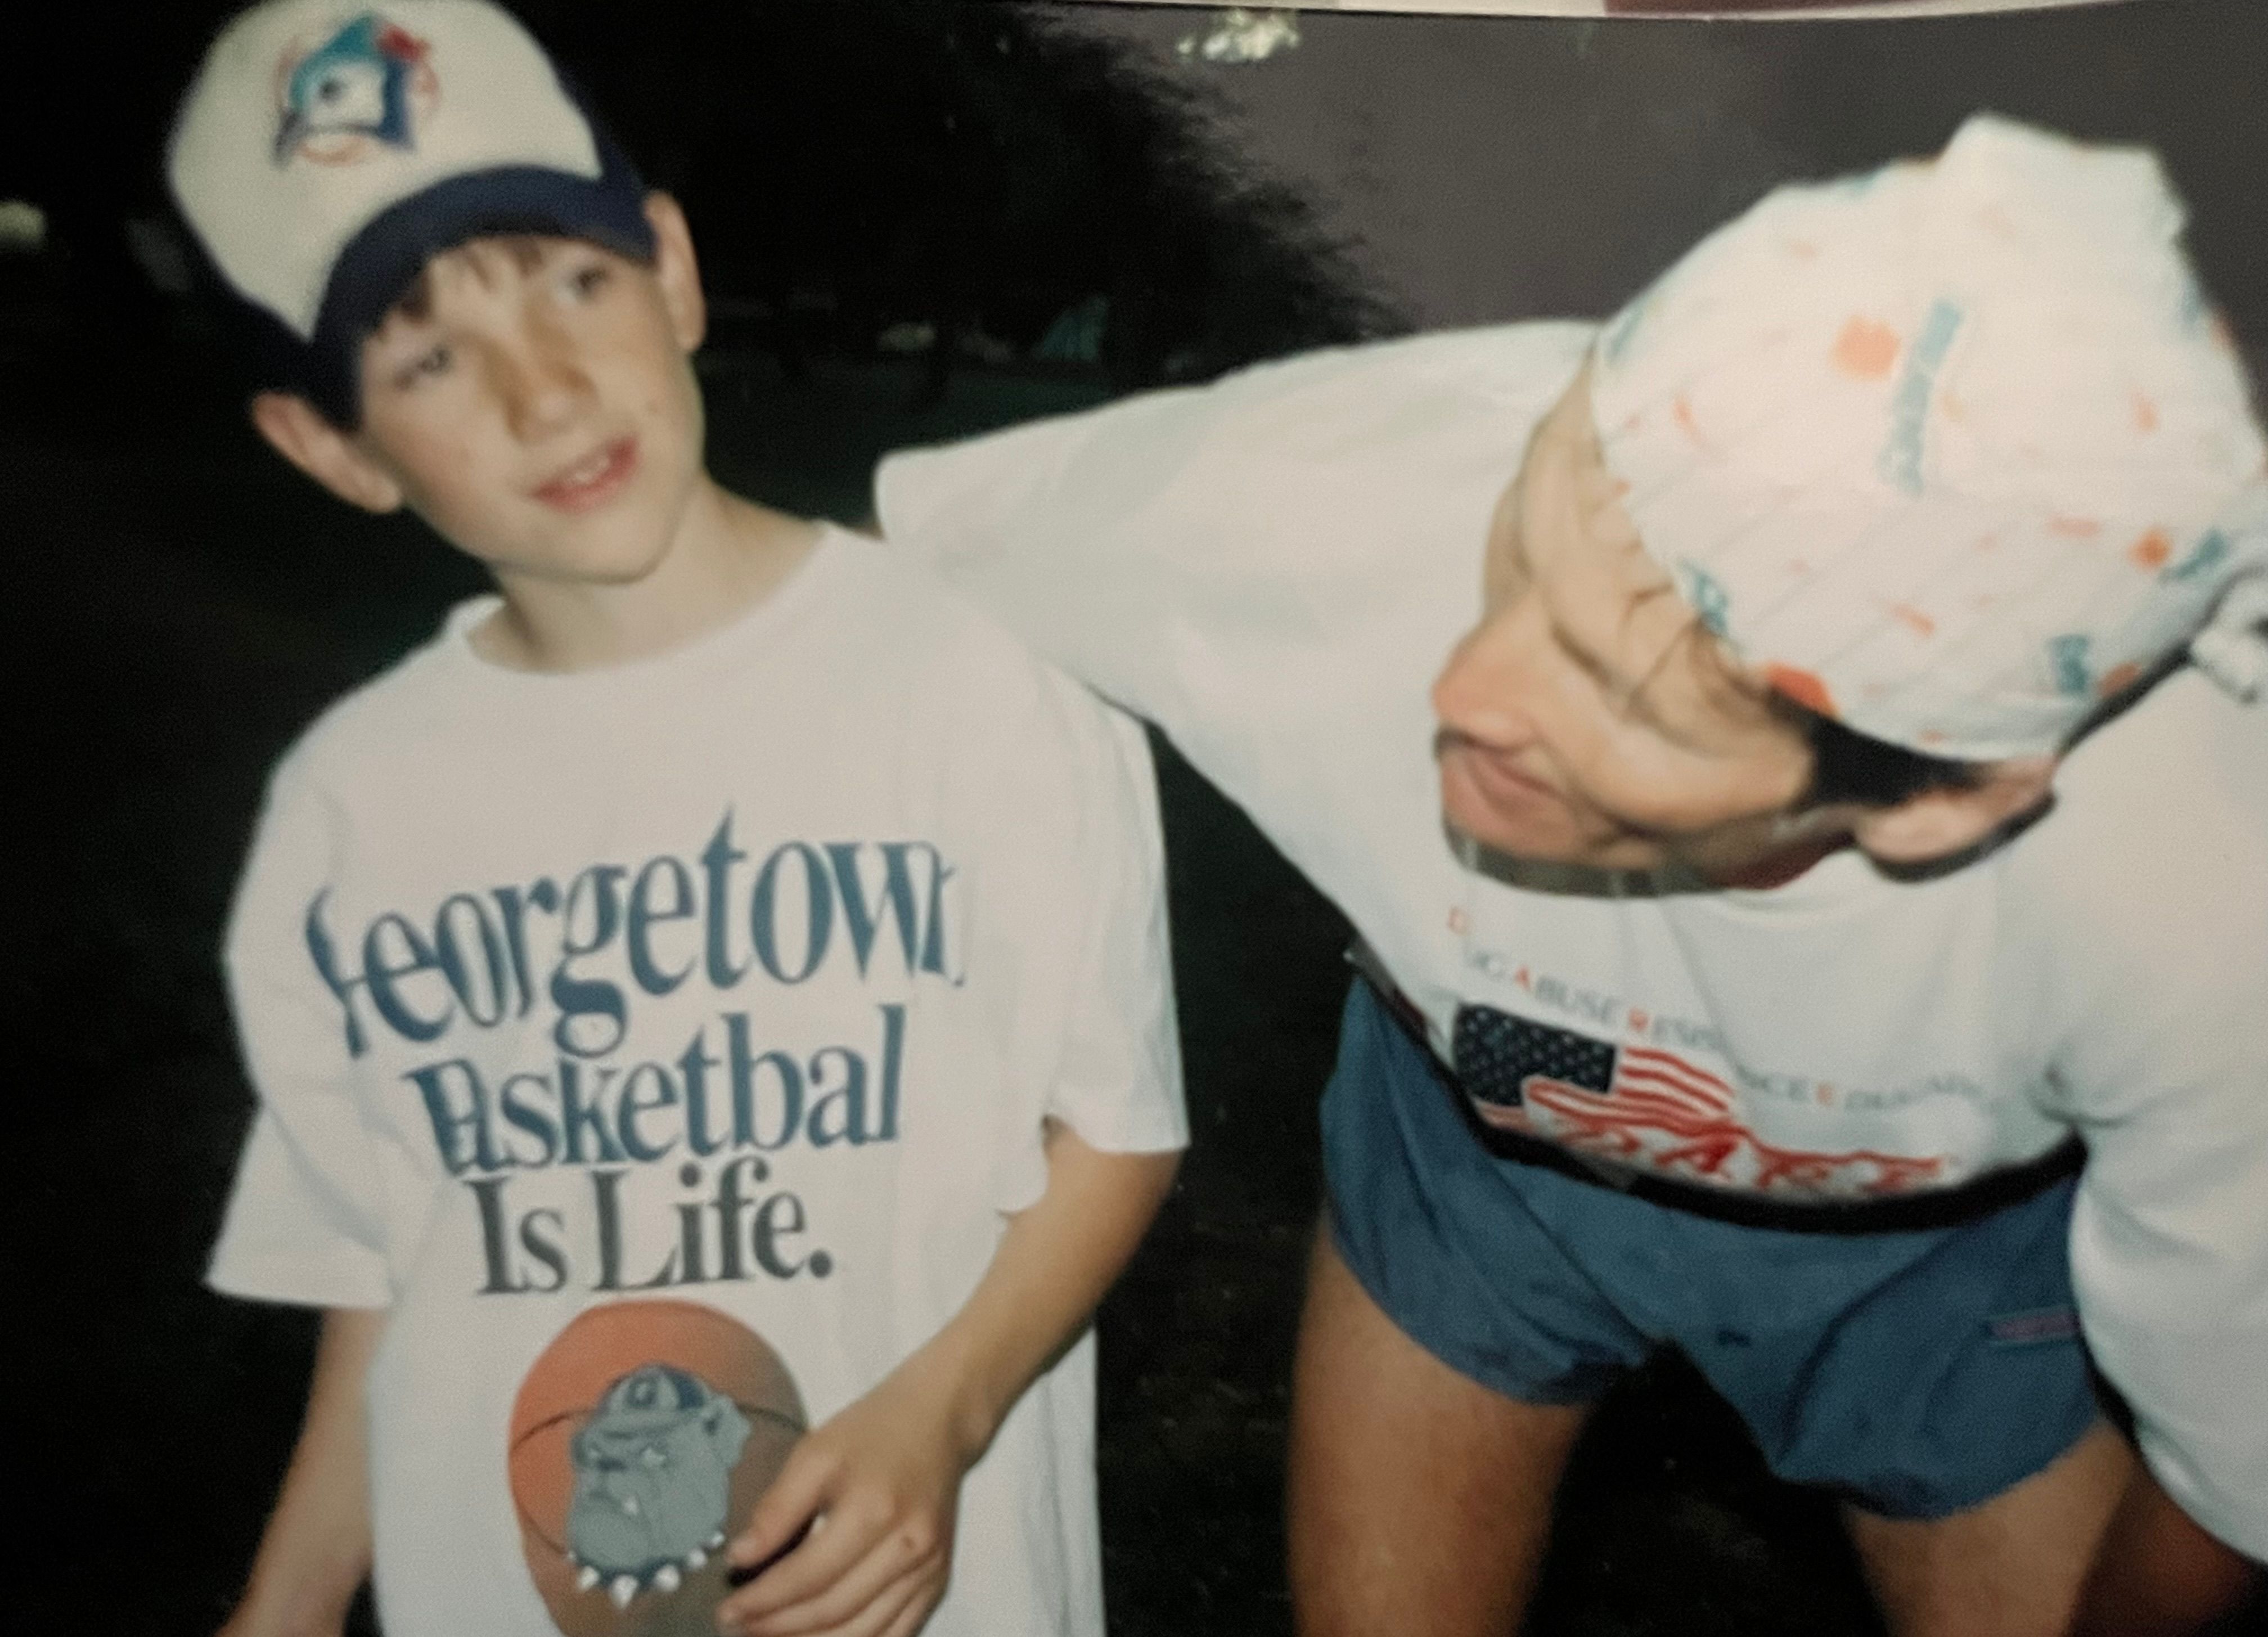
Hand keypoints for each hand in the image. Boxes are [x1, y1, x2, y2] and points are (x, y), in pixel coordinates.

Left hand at [713, 1355, 981, 1636]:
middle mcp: (907, 1547)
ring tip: (771, 1636)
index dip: (762, 1601)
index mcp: (873, 1511)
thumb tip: (739, 1560)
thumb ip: (777, 1508)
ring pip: (863, 1632)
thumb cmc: (870, 1432)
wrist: (938, 1421)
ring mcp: (929, 1568)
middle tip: (740, 1625)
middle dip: (778, 1626)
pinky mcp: (939, 1578)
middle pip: (832, 1609)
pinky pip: (897, 1633)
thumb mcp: (814, 1453)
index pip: (806, 1577)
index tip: (726, 1610)